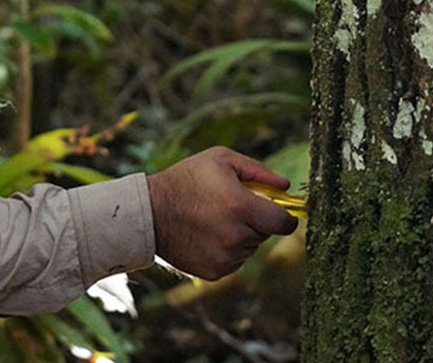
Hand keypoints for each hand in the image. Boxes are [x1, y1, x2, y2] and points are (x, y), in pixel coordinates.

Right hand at [146, 147, 298, 280]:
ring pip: (249, 248)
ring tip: (212, 221)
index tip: (276, 213)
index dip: (284, 217)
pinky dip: (226, 250)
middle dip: (255, 221)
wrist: (147, 212)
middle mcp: (236, 236)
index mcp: (240, 206)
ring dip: (240, 236)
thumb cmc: (184, 180)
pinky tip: (206, 236)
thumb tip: (285, 186)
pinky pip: (234, 261)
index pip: (284, 223)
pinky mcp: (215, 271)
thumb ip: (257, 170)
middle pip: (265, 234)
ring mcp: (226, 257)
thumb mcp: (218, 160)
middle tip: (230, 208)